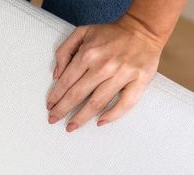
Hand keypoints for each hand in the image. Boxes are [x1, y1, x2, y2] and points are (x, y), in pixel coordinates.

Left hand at [47, 15, 164, 131]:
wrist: (143, 29)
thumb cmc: (111, 33)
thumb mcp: (82, 32)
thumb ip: (64, 51)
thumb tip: (57, 75)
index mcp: (88, 54)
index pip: (66, 82)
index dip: (55, 97)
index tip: (49, 106)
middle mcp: (104, 66)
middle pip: (78, 95)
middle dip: (62, 110)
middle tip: (53, 120)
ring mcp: (123, 74)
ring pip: (97, 102)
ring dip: (82, 118)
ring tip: (71, 126)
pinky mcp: (139, 80)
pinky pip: (125, 103)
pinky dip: (112, 115)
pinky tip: (100, 122)